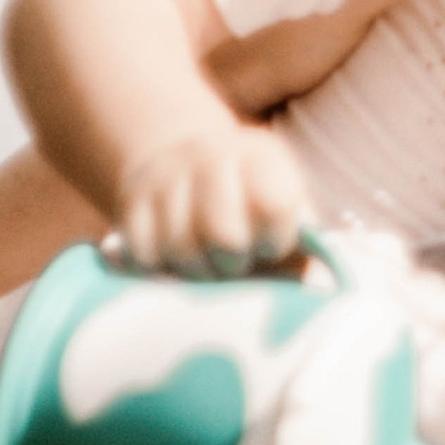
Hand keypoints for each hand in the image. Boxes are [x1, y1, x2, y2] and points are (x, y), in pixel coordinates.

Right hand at [113, 124, 311, 274]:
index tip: (270, 246)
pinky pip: (144, 256)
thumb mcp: (287, 207)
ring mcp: (165, 177)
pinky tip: (175, 261)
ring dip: (197, 272)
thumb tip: (314, 288)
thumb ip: (307, 244)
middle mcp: (211, 156)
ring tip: (207, 264)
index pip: (274, 206)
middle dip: (233, 263)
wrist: (180, 162)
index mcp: (262, 156)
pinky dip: (161, 271)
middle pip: (223, 235)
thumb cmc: (251, 204)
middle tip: (235, 263)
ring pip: (181, 250)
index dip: (275, 241)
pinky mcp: (129, 202)